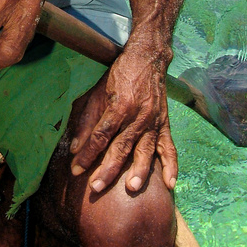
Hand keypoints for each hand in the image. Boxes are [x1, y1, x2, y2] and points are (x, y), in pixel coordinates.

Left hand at [69, 46, 177, 192]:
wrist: (148, 59)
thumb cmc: (119, 76)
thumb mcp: (97, 93)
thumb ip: (86, 122)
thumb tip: (75, 148)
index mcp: (118, 106)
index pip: (100, 135)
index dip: (87, 154)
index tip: (76, 169)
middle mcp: (137, 116)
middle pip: (121, 147)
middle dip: (108, 169)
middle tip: (96, 188)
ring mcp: (153, 121)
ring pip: (145, 150)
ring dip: (139, 170)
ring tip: (132, 187)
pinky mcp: (164, 124)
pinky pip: (169, 148)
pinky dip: (171, 166)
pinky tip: (170, 183)